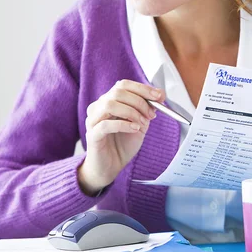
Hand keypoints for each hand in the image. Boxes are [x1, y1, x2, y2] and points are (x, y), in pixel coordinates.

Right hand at [77, 80, 164, 194]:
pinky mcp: (92, 135)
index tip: (159, 96)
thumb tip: (160, 95)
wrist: (110, 166)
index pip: (123, 85)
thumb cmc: (122, 144)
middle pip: (118, 92)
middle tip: (152, 114)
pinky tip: (134, 129)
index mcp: (109, 101)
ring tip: (142, 123)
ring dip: (131, 112)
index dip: (143, 88)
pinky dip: (123, 124)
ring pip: (109, 104)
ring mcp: (93, 120)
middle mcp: (98, 107)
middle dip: (140, 101)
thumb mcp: (140, 124)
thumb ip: (147, 110)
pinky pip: (105, 124)